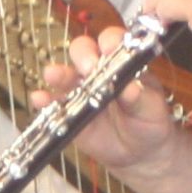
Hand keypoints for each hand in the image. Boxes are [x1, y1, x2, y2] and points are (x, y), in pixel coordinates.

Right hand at [36, 30, 183, 175]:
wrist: (139, 151)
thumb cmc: (149, 121)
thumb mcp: (151, 108)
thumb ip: (140, 97)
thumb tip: (130, 88)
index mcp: (122, 62)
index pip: (112, 41)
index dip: (109, 41)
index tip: (109, 49)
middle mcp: (98, 71)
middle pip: (83, 51)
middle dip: (84, 56)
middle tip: (88, 68)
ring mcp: (81, 90)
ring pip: (65, 75)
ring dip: (58, 73)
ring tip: (52, 75)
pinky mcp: (69, 111)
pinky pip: (53, 103)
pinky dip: (44, 100)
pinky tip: (40, 99)